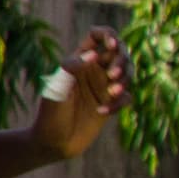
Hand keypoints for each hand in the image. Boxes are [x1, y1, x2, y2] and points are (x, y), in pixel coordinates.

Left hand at [34, 30, 128, 159]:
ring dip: (125, 80)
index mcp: (79, 60)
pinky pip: (126, 96)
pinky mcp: (111, 103)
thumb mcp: (57, 88)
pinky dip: (118, 103)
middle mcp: (94, 70)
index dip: (108, 35)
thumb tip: (93, 54)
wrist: (53, 142)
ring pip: (128, 72)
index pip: (97, 36)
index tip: (111, 46)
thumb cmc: (50, 113)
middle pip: (119, 52)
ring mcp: (104, 86)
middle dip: (122, 61)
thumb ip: (72, 67)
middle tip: (113, 76)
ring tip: (111, 94)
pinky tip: (102, 112)